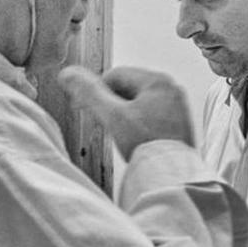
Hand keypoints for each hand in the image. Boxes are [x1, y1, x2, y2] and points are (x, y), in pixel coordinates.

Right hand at [59, 65, 193, 160]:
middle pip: (128, 87)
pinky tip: (131, 137)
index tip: (81, 106)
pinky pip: (151, 113)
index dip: (94, 90)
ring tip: (114, 130)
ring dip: (122, 113)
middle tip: (98, 120)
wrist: (172, 172)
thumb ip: (89, 93)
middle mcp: (171, 88)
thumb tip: (68, 74)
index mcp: (158, 80)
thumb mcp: (112, 115)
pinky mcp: (179, 121)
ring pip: (139, 101)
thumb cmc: (147, 142)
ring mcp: (178, 104)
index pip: (115, 75)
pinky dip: (137, 121)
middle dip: (109, 102)